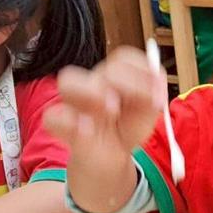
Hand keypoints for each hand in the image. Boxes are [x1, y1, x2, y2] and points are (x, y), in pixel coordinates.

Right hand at [44, 46, 165, 158]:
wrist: (111, 153)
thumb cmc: (127, 125)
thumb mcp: (147, 113)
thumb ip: (153, 97)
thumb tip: (159, 87)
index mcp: (117, 75)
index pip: (125, 58)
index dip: (142, 68)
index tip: (158, 85)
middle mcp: (96, 82)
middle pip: (102, 68)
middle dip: (122, 80)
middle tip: (138, 99)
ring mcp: (77, 101)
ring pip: (68, 81)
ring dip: (91, 92)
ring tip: (111, 111)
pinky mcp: (62, 124)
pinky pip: (54, 117)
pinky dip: (70, 121)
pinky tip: (87, 130)